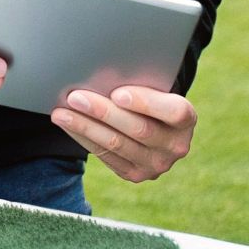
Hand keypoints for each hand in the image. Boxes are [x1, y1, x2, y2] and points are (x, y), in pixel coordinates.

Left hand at [50, 86, 195, 181]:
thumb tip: (100, 73)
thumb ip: (139, 82)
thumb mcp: (154, 86)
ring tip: (62, 113)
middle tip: (75, 97)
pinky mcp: (135, 174)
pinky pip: (105, 156)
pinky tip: (68, 125)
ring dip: (85, 127)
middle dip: (103, 112)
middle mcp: (175, 146)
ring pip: (116, 145)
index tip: (118, 92)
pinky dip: (84, 138)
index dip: (146, 103)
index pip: (174, 112)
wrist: (154, 125)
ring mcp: (156, 165)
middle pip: (138, 129)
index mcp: (186, 118)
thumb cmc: (148, 94)